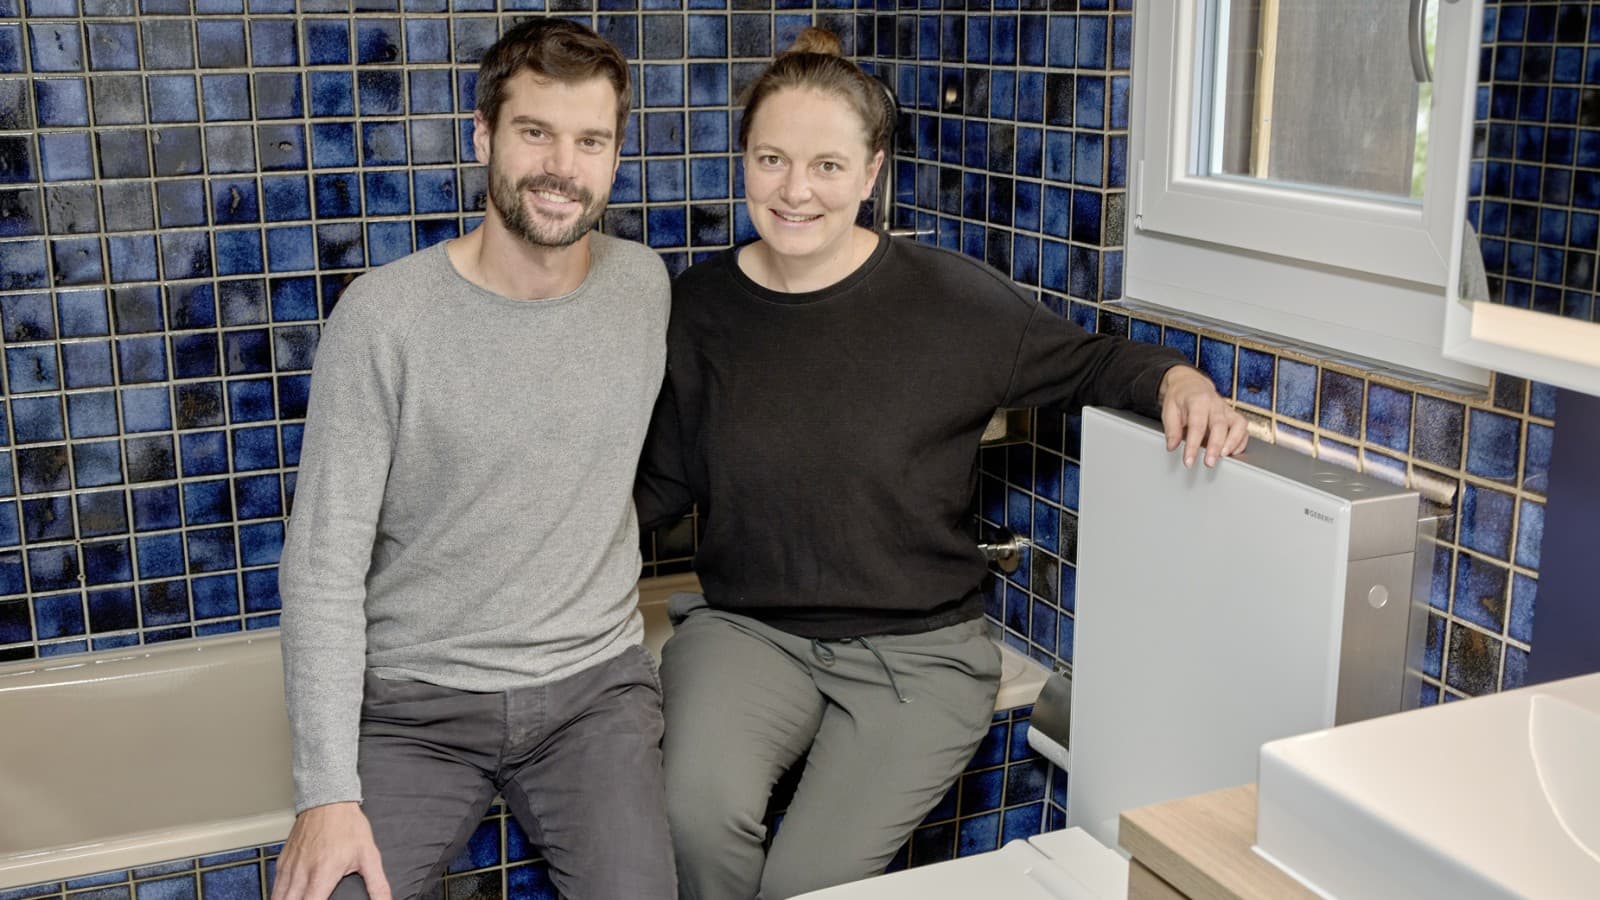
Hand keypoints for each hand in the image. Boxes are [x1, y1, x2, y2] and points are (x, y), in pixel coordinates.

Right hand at [270, 802, 391, 899]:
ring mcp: (290, 867)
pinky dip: (279, 896)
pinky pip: (275, 886)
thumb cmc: (348, 825)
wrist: (329, 800)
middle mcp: (302, 873)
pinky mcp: (283, 861)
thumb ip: (378, 884)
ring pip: (278, 898)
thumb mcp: (369, 855)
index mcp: (323, 874)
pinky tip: (289, 897)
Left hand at [1157, 366, 1248, 467]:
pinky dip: (1241, 441)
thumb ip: (1171, 429)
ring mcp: (1226, 409)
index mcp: (1198, 400)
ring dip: (1233, 442)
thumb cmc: (1180, 397)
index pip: (1197, 425)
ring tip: (1224, 456)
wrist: (1190, 384)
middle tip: (1209, 462)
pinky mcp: (1233, 415)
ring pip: (1238, 425)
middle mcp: (1215, 403)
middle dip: (1215, 446)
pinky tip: (1233, 452)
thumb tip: (1172, 446)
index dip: (1193, 445)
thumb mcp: (1169, 409)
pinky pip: (1243, 427)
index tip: (1189, 460)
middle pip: (1220, 426)